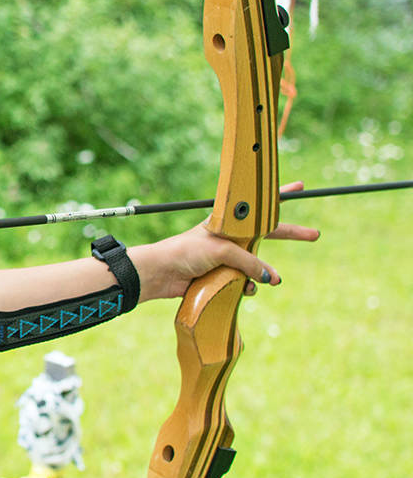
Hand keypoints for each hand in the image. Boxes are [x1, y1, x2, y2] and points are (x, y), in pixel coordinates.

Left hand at [130, 181, 319, 301]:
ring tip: (270, 280)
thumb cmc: (187, 251)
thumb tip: (272, 277)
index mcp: (228, 223)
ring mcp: (227, 258)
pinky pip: (245, 283)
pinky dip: (248, 287)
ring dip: (264, 273)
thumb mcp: (222, 249)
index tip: (300, 187)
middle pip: (267, 234)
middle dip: (291, 234)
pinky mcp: (222, 276)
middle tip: (315, 234)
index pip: (258, 207)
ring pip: (258, 264)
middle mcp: (231, 238)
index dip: (278, 197)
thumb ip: (250, 261)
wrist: (162, 273)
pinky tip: (245, 290)